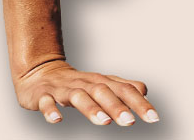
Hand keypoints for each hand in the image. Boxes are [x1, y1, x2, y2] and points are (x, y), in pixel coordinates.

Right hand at [13, 59, 159, 125]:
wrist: (40, 72)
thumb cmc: (76, 83)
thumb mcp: (101, 83)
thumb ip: (123, 87)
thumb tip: (144, 91)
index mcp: (100, 82)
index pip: (124, 90)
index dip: (139, 103)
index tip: (154, 118)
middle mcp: (84, 84)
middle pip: (103, 92)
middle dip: (117, 106)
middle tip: (130, 122)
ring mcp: (63, 89)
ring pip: (78, 97)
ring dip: (91, 109)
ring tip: (103, 122)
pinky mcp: (43, 96)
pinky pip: (47, 102)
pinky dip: (51, 110)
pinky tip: (57, 119)